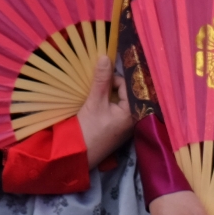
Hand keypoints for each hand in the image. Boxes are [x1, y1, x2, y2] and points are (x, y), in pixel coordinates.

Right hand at [73, 53, 132, 167]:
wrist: (77, 157)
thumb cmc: (88, 131)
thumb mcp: (94, 102)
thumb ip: (101, 80)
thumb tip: (105, 57)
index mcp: (134, 111)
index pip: (128, 85)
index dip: (114, 78)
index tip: (100, 74)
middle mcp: (135, 117)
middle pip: (127, 92)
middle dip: (113, 85)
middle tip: (98, 80)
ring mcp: (128, 124)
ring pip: (122, 100)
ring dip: (110, 93)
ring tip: (97, 89)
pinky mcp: (119, 128)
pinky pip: (118, 109)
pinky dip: (110, 103)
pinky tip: (99, 101)